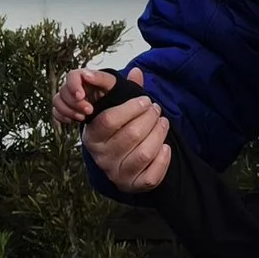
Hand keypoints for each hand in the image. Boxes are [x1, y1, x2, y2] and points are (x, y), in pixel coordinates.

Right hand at [69, 65, 171, 191]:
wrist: (124, 165)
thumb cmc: (120, 133)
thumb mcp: (117, 111)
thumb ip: (125, 91)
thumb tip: (137, 71)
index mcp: (92, 137)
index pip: (109, 120)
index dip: (130, 108)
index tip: (145, 100)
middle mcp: (102, 158)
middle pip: (130, 135)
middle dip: (149, 118)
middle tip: (157, 109)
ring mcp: (117, 174)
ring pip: (144, 153)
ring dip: (158, 134)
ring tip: (164, 122)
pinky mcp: (133, 186)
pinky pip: (151, 175)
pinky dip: (163, 159)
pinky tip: (166, 147)